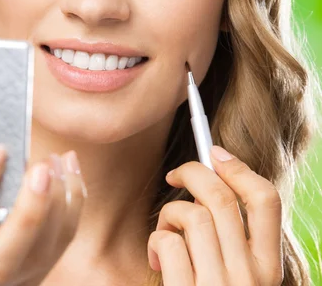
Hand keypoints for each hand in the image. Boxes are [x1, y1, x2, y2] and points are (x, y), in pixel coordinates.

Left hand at [147, 145, 282, 285]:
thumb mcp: (237, 271)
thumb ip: (232, 235)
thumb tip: (210, 176)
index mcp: (269, 269)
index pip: (267, 200)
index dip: (239, 168)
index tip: (215, 153)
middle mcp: (249, 279)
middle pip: (221, 197)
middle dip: (192, 172)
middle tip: (175, 175)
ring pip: (192, 215)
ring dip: (170, 213)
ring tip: (165, 230)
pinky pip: (168, 243)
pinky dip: (156, 240)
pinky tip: (156, 257)